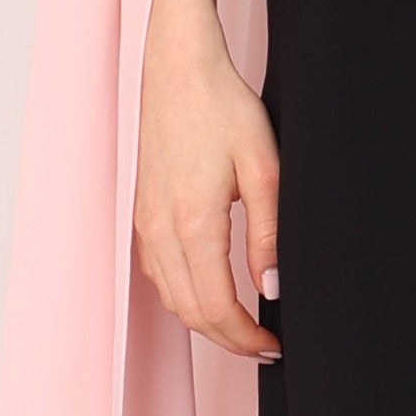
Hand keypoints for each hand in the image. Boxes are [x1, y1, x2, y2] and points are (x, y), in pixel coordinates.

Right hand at [135, 0, 281, 360]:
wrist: (178, 69)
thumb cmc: (222, 108)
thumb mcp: (264, 169)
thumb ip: (270, 235)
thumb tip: (273, 288)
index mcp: (193, 224)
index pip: (216, 308)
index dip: (246, 338)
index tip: (273, 345)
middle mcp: (161, 230)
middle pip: (190, 312)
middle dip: (228, 339)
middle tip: (264, 346)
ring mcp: (145, 223)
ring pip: (170, 298)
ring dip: (205, 320)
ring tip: (243, 326)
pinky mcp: (142, 213)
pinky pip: (159, 274)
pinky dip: (184, 296)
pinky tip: (210, 291)